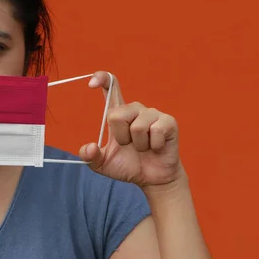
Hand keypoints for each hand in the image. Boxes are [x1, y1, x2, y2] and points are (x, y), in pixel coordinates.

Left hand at [79, 71, 184, 187]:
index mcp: (119, 114)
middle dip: (120, 137)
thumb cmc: (127, 166)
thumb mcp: (102, 164)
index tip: (92, 83)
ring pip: (137, 126)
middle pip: (116, 115)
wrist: (151, 179)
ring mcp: (153, 114)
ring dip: (138, 144)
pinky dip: (153, 146)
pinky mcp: (168, 122)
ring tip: (144, 148)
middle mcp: (135, 109)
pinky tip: (156, 147)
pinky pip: (155, 131)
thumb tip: (89, 148)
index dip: (102, 79)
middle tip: (129, 146)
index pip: (111, 88)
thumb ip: (90, 157)